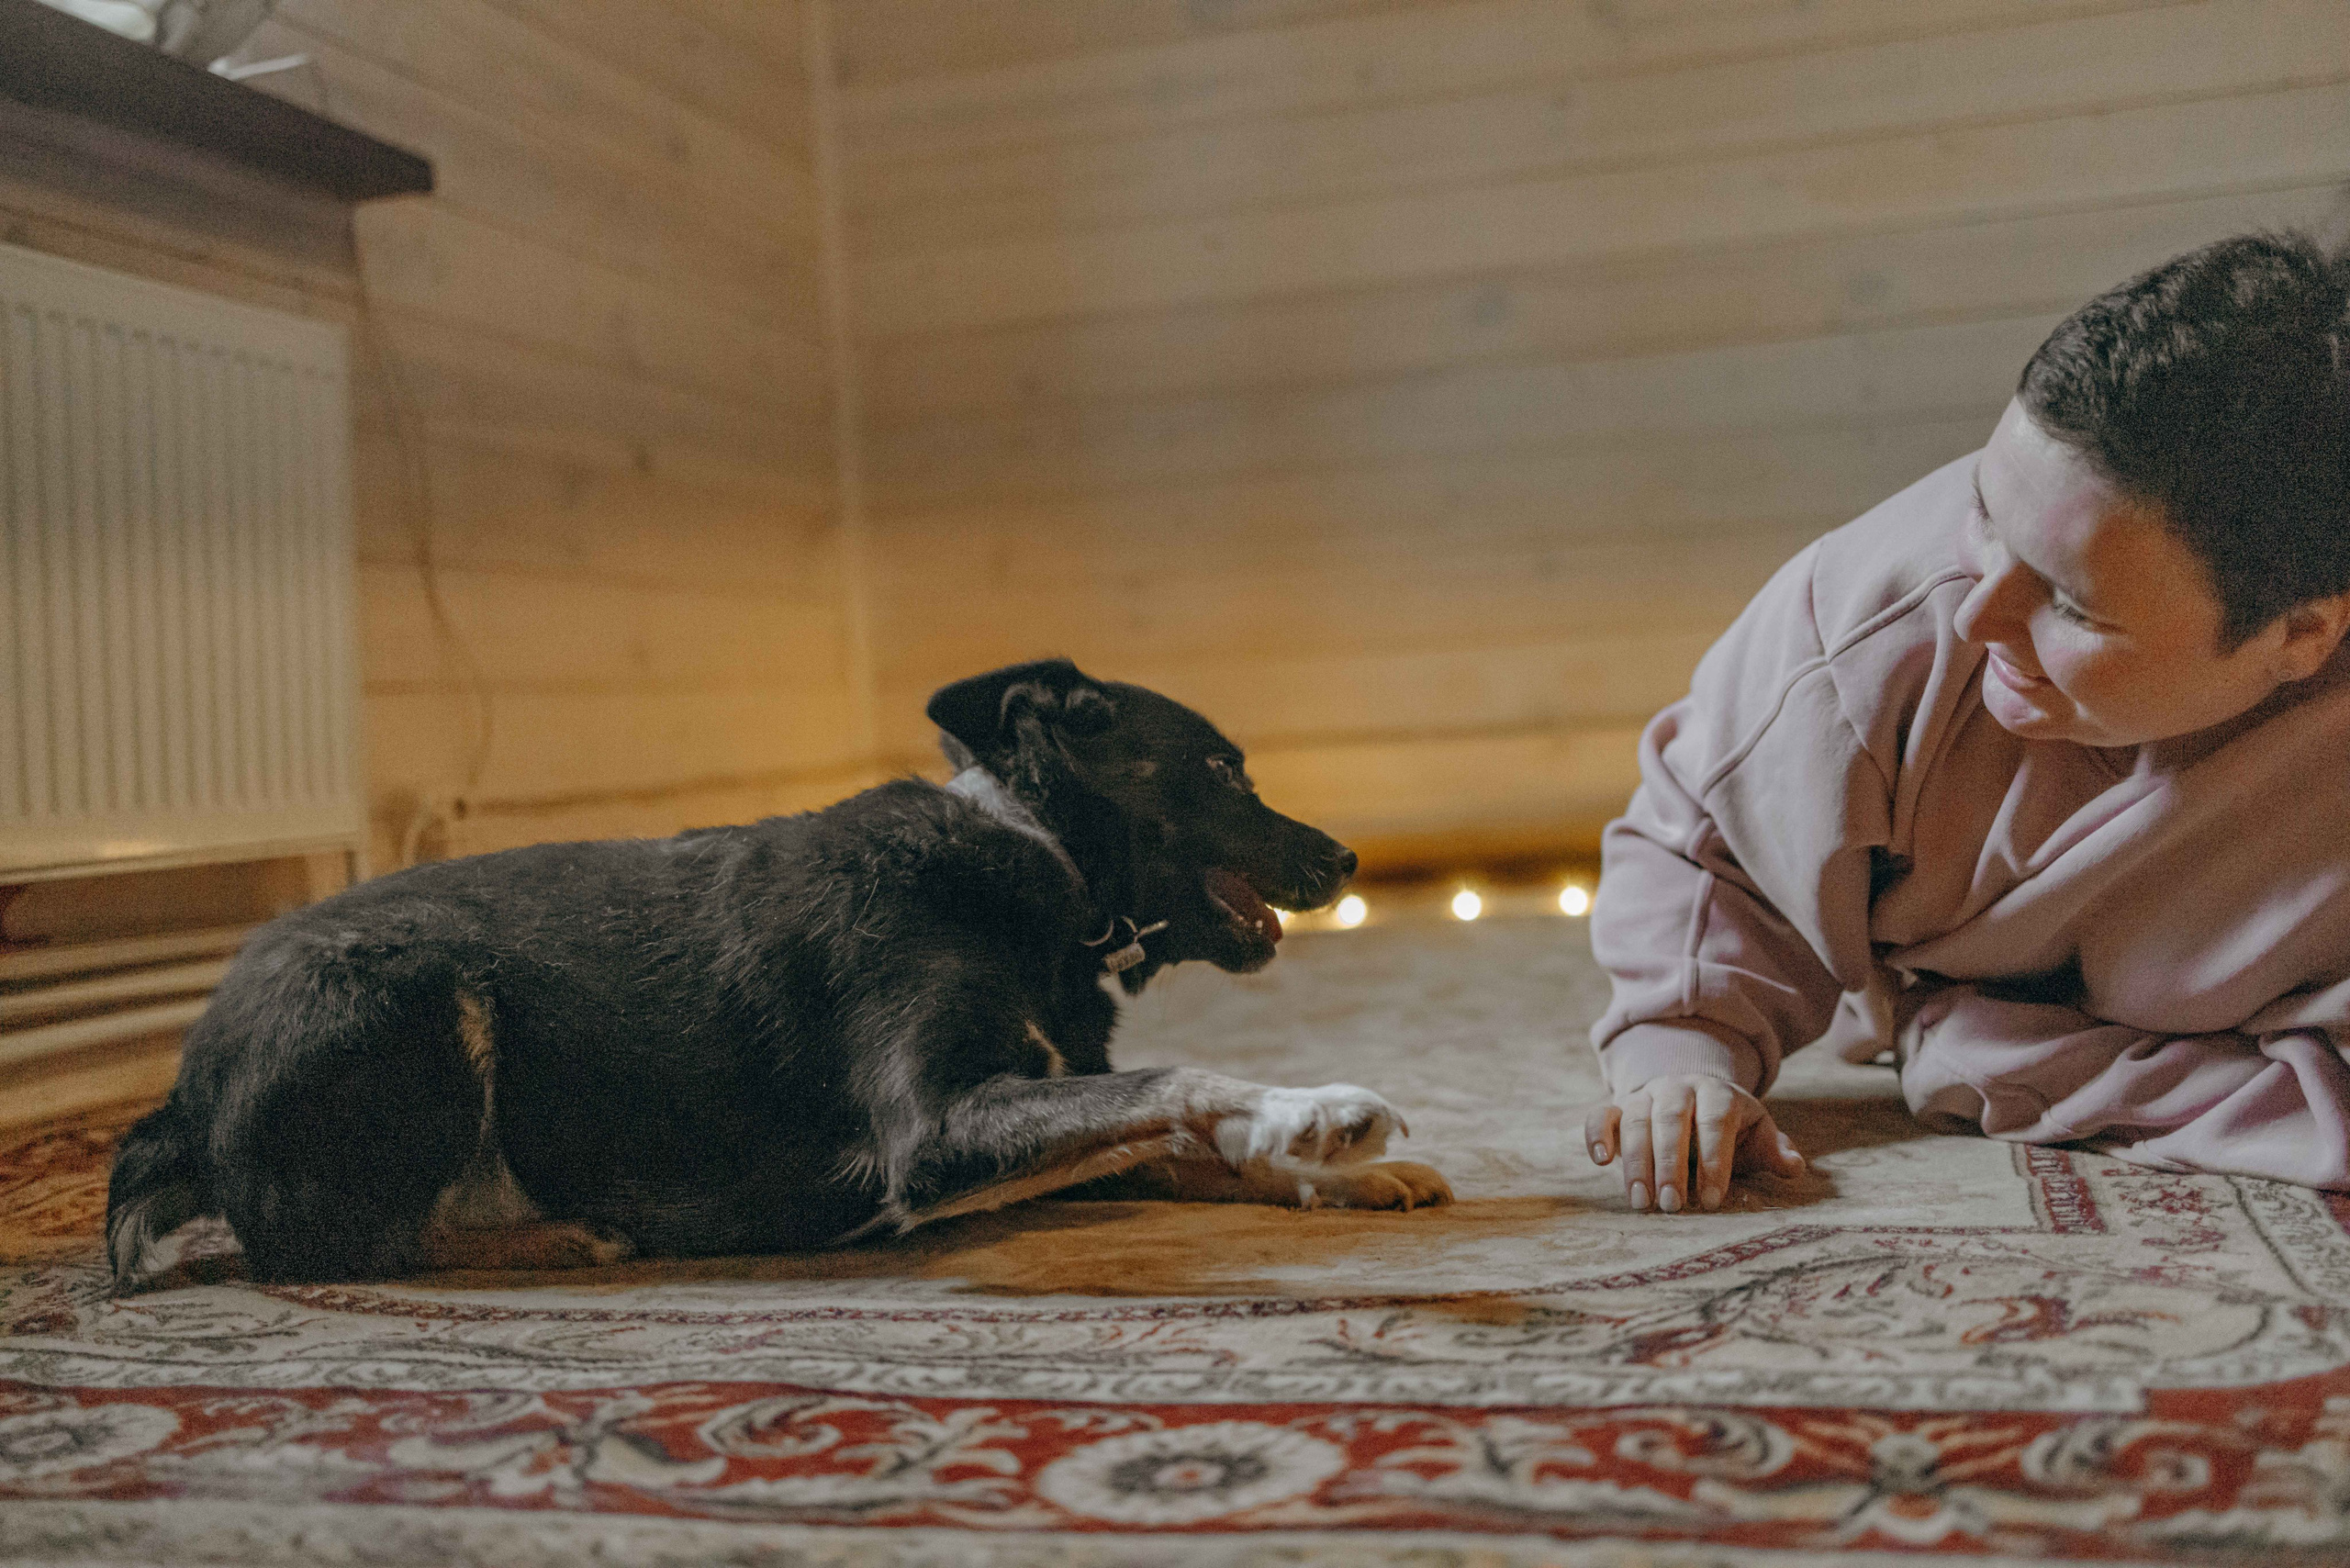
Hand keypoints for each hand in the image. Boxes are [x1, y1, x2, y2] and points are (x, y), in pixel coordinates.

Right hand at [1583, 1074, 1804, 1212]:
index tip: (1710, 1201)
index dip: (1714, 1160)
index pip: (1715, 1121)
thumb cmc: (1729, 1127)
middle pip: (1670, 1119)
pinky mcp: (1618, 1107)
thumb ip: (1774, 1150)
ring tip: (1641, 1203)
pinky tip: (1600, 1161)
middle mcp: (1678, 1088)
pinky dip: (1596, 1134)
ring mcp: (1645, 1095)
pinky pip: (1601, 1115)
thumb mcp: (1756, 1134)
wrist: (1692, 1095)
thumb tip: (1794, 1166)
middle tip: (1671, 1205)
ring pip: (1635, 1119)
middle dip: (1669, 1164)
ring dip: (1635, 1162)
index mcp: (1717, 1093)